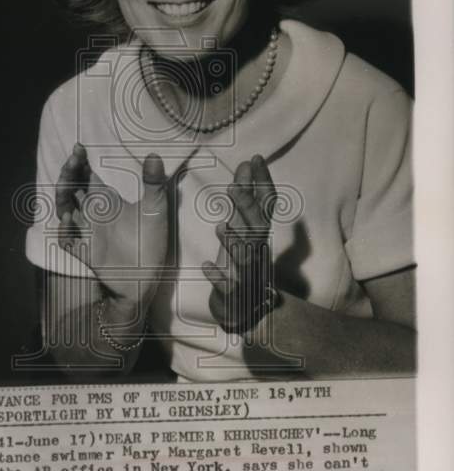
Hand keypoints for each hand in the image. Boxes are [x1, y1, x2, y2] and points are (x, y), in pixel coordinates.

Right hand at [56, 143, 172, 305]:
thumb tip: (154, 155)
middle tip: (73, 160)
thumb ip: (154, 183)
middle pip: (71, 188)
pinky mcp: (84, 252)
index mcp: (106, 201)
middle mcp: (93, 214)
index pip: (86, 176)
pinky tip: (70, 219)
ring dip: (62, 195)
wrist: (147, 279)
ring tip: (67, 184)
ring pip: (64, 209)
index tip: (79, 148)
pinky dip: (65, 230)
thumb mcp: (156, 209)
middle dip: (68, 173)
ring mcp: (86, 232)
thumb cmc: (151, 243)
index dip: (80, 162)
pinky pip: (67, 240)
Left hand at [202, 154, 277, 332]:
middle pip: (257, 228)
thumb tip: (247, 166)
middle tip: (231, 185)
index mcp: (257, 236)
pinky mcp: (235, 296)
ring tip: (220, 226)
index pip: (265, 206)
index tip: (254, 158)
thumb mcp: (242, 230)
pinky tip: (206, 266)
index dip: (262, 182)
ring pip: (245, 258)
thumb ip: (244, 201)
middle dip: (246, 207)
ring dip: (234, 242)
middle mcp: (256, 253)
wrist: (243, 312)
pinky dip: (219, 277)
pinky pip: (229, 288)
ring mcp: (247, 275)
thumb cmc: (240, 266)